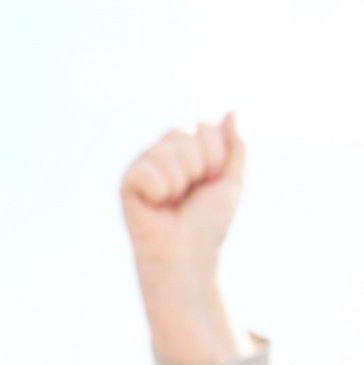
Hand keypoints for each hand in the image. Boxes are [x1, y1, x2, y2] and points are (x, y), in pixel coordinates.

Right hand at [120, 114, 243, 283]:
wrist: (189, 255)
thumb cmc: (209, 223)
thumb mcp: (232, 182)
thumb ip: (235, 146)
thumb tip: (233, 110)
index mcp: (187, 150)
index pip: (204, 126)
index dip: (215, 156)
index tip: (211, 181)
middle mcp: (162, 152)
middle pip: (185, 131)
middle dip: (200, 166)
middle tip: (192, 193)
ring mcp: (143, 164)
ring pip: (168, 150)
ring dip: (181, 181)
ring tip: (174, 202)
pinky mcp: (127, 180)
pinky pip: (149, 168)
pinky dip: (161, 190)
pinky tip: (156, 205)